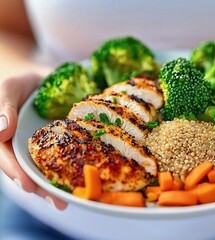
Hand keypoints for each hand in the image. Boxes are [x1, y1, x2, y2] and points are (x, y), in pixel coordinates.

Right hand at [0, 73, 66, 209]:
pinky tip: (84, 178)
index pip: (6, 158)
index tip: (27, 185)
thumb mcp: (9, 89)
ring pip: (47, 169)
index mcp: (5, 139)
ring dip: (58, 185)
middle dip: (41, 189)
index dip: (15, 172)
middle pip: (28, 171)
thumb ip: (4, 108)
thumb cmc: (20, 84)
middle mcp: (22, 148)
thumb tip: (2, 130)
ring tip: (73, 198)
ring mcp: (41, 148)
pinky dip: (72, 168)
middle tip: (58, 203)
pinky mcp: (60, 144)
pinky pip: (65, 157)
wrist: (41, 80)